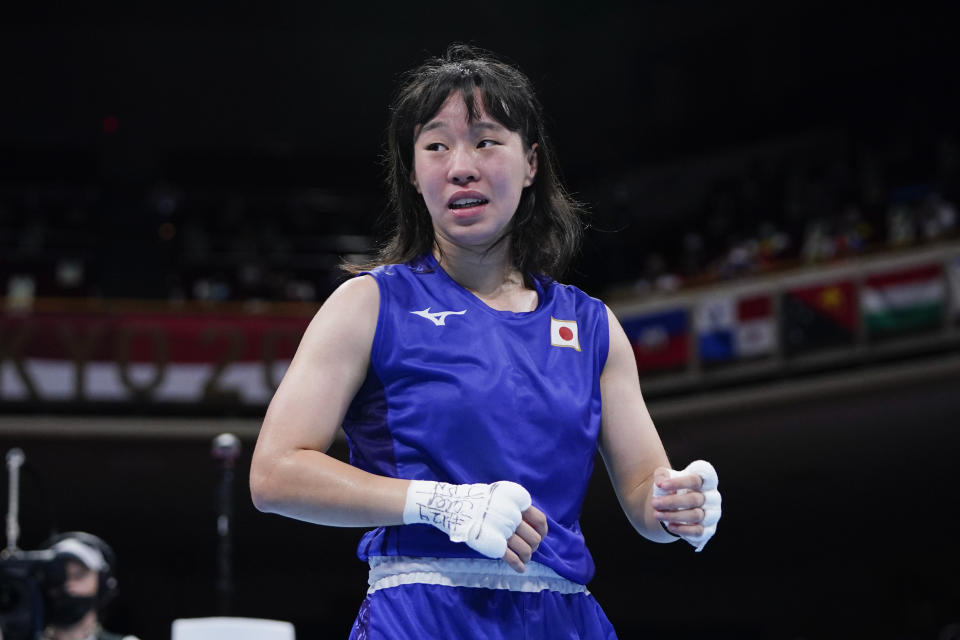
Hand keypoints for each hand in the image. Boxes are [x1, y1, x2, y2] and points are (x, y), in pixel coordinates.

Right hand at [403, 480, 546, 570]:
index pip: (539, 519)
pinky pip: (512, 559)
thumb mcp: (500, 494)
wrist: (455, 506)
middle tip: (529, 547)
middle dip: (534, 545)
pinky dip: (519, 566)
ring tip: (525, 558)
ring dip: (527, 556)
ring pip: (526, 550)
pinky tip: (520, 569)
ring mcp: (504, 531)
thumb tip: (528, 522)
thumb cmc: (477, 499)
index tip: (541, 535)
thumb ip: (515, 506)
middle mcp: (513, 516)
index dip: (542, 530)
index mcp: (516, 502)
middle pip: (534, 537)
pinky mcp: (494, 545)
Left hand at [652, 460, 720, 550]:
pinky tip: (670, 526)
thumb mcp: (665, 476)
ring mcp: (713, 513)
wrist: (675, 506)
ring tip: (656, 514)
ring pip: (695, 516)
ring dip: (674, 516)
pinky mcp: (709, 529)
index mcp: (705, 479)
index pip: (696, 479)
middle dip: (672, 502)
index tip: (662, 486)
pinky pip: (698, 531)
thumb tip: (660, 482)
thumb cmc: (672, 486)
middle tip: (654, 503)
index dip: (679, 482)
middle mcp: (712, 496)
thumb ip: (662, 475)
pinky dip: (683, 529)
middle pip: (694, 499)